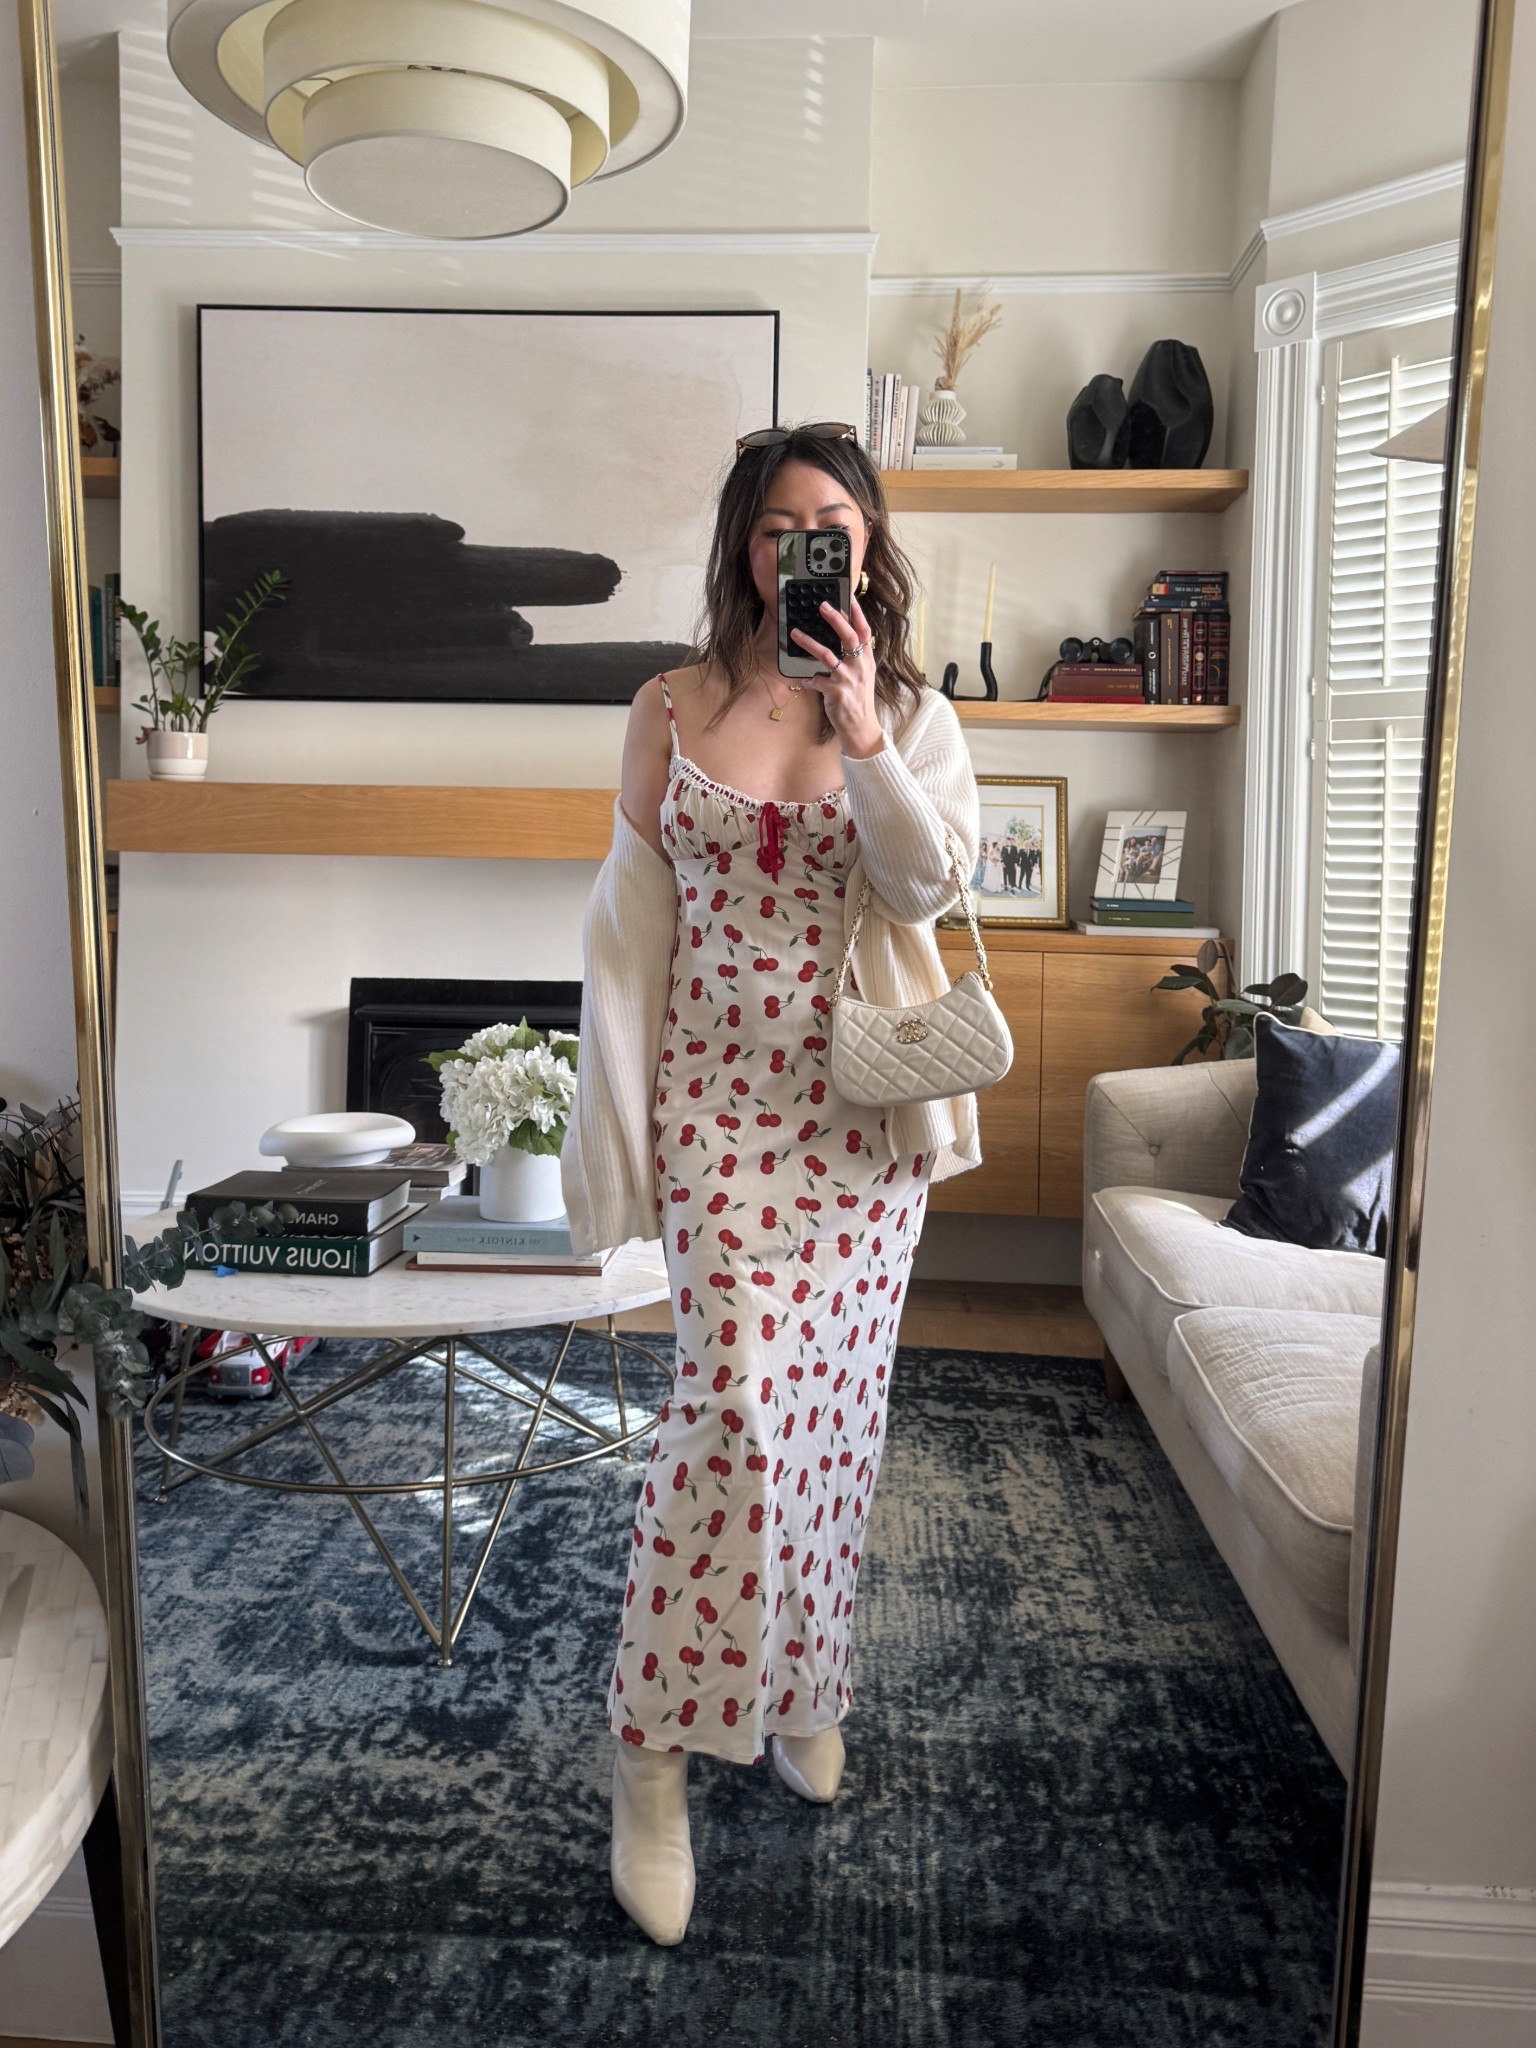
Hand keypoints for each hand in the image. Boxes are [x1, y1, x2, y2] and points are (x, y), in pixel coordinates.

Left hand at [789, 595, 883, 757]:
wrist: (861, 728)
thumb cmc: (859, 700)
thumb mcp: (863, 676)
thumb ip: (856, 658)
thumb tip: (844, 640)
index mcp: (867, 660)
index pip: (864, 632)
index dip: (857, 614)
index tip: (848, 597)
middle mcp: (860, 667)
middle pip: (849, 637)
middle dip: (835, 619)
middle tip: (822, 605)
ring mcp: (848, 679)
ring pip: (827, 655)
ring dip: (809, 643)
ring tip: (795, 633)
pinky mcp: (836, 692)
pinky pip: (816, 680)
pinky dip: (809, 679)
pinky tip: (804, 681)